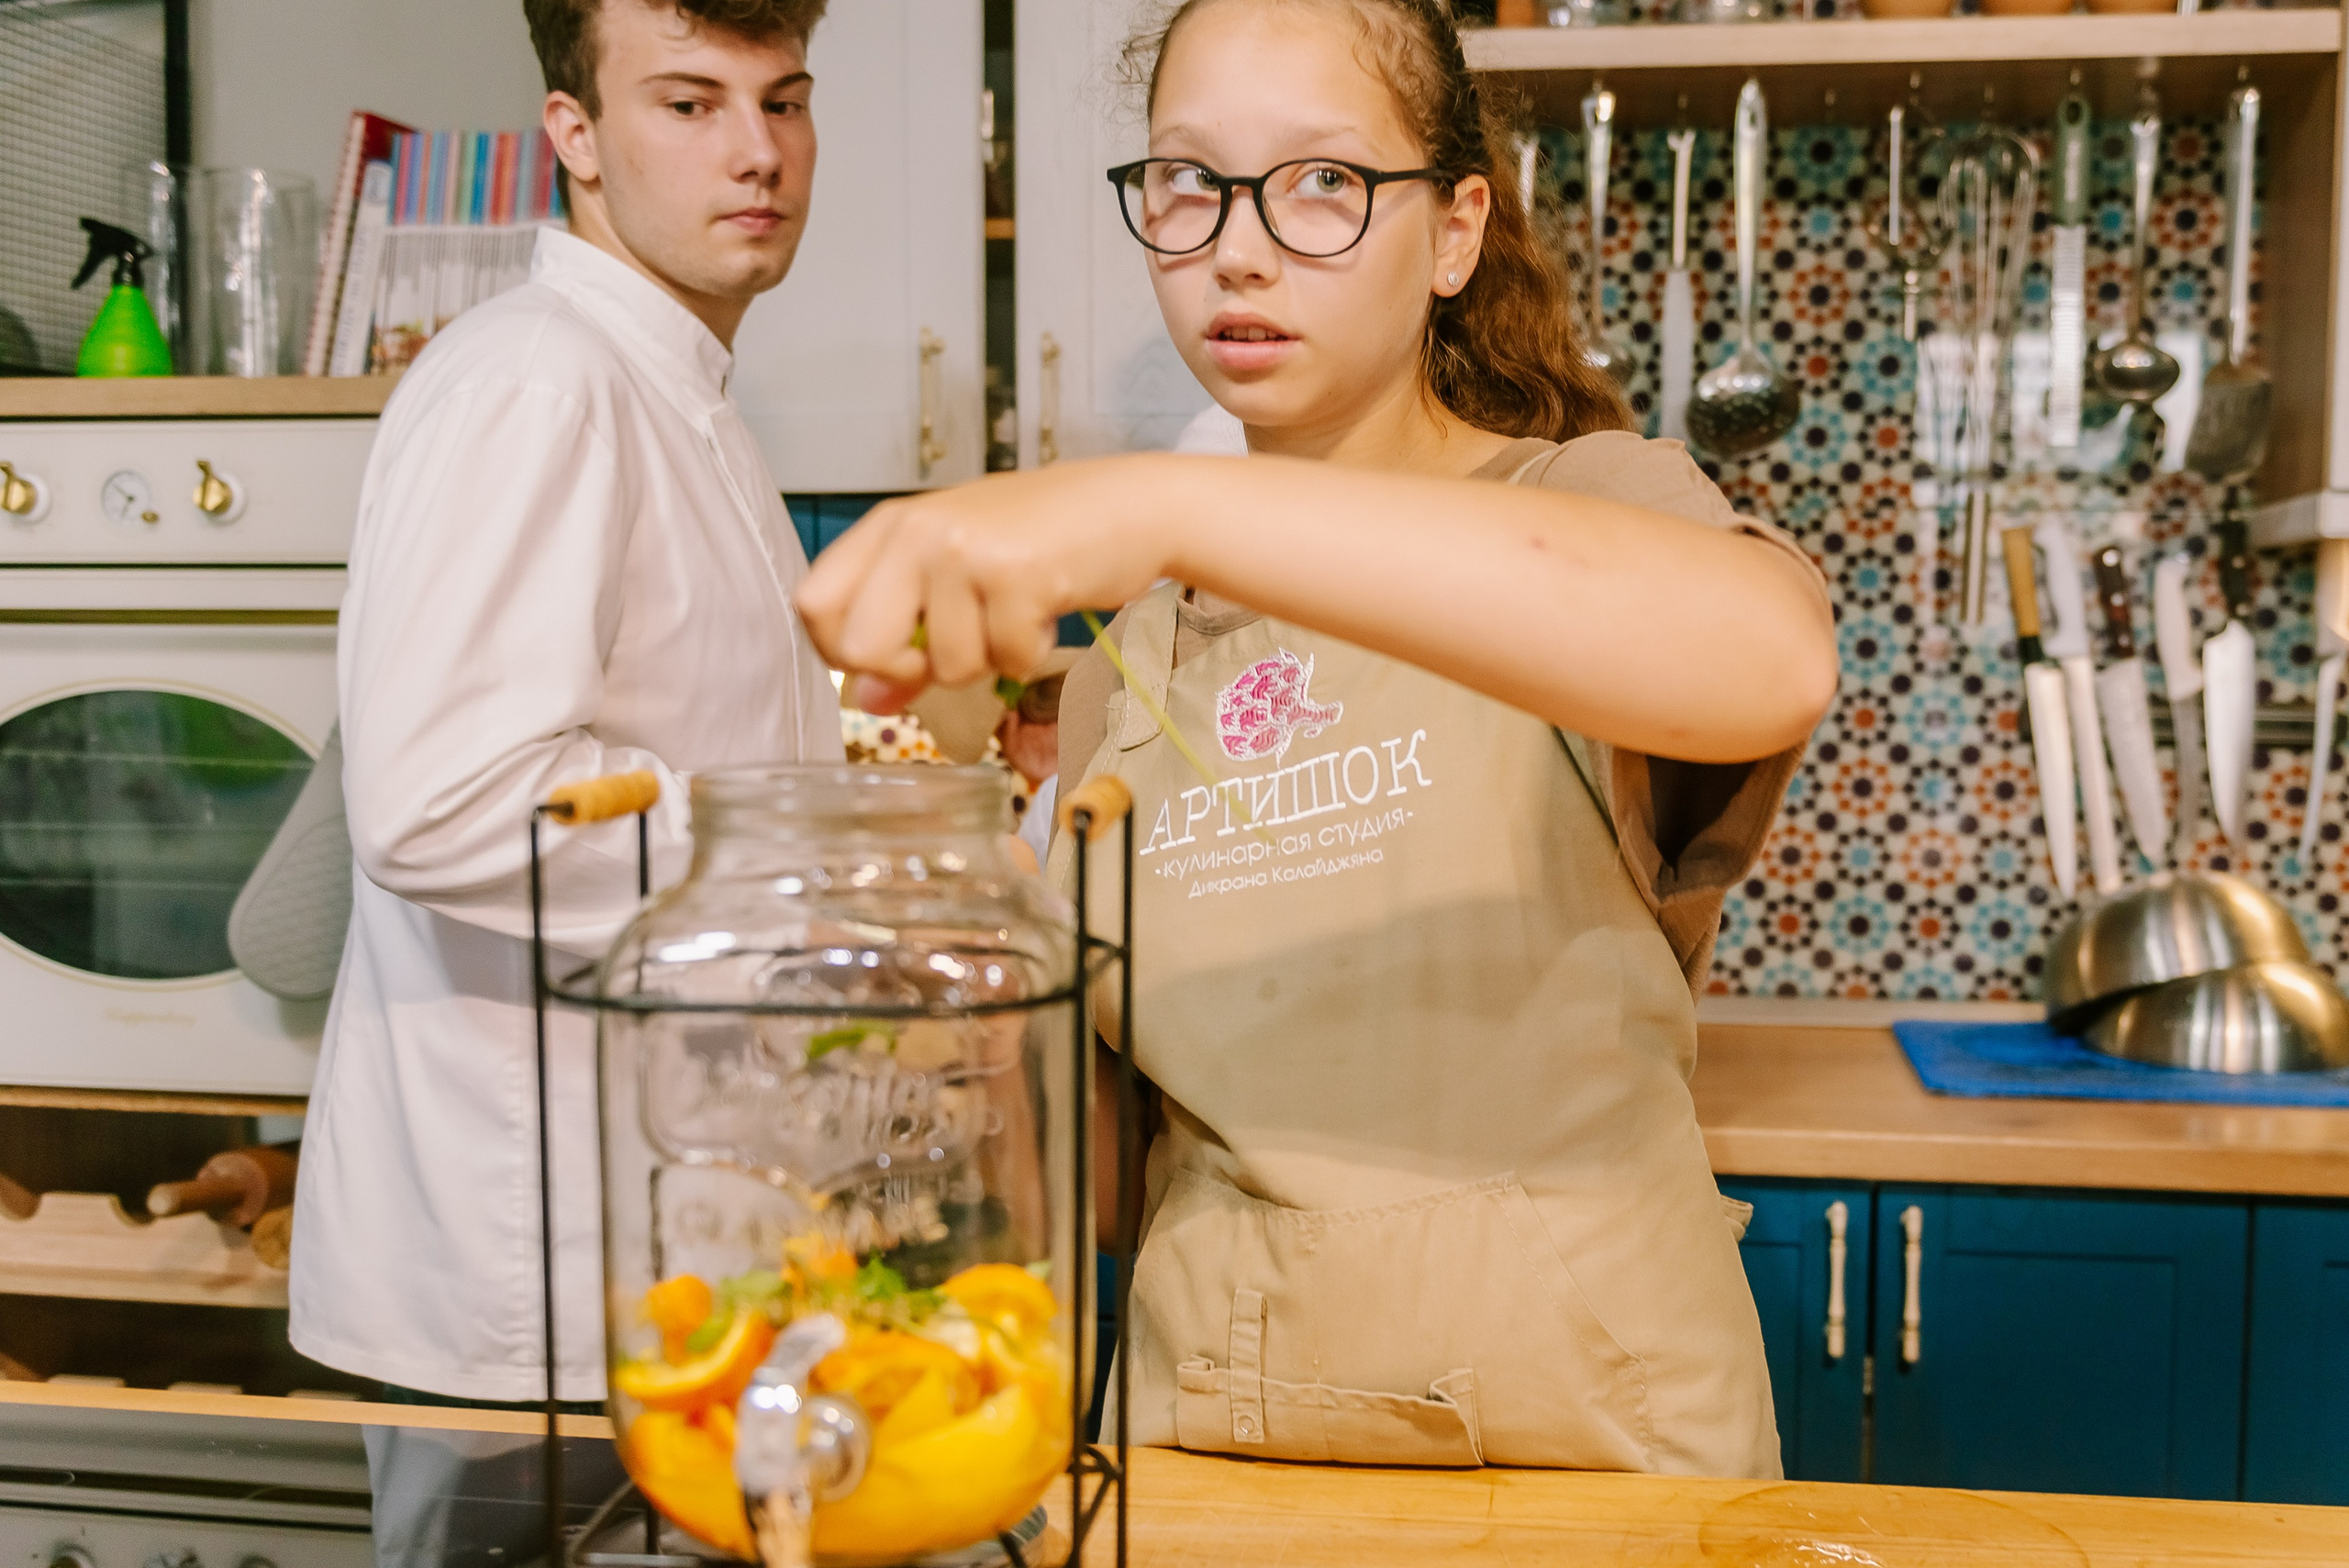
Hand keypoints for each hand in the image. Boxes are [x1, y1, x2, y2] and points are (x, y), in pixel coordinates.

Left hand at [794, 456, 1194, 689]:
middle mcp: (917, 532)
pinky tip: (1046, 610)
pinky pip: (1006, 659)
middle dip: (909, 673)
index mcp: (891, 526)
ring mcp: (964, 550)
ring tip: (1017, 613)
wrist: (1126, 507)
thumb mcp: (957, 578)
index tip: (890, 659)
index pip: (813, 603)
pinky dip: (1030, 653)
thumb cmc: (1039, 540)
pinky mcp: (1015, 574)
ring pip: (946, 665)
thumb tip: (866, 701)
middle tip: (955, 652)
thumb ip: (907, 636)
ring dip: (989, 660)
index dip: (842, 652)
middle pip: (860, 646)